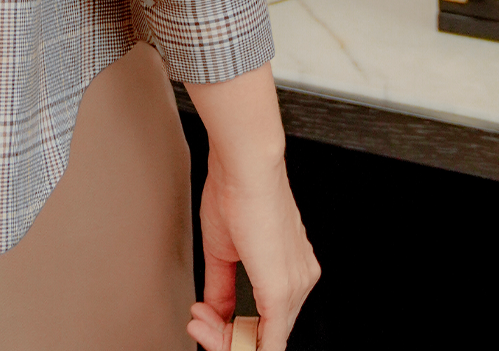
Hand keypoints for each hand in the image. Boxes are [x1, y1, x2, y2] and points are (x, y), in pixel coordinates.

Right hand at [186, 150, 318, 350]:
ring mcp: (296, 286)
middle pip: (267, 332)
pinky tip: (215, 334)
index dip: (231, 325)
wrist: (244, 165)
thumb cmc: (235, 188)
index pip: (267, 317)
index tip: (202, 315)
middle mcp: (301, 278)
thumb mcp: (222, 247)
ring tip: (199, 319)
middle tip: (197, 320)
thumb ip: (221, 287)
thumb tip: (216, 313)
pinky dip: (238, 345)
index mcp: (291, 267)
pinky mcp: (281, 290)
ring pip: (266, 339)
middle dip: (225, 334)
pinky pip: (269, 342)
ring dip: (225, 337)